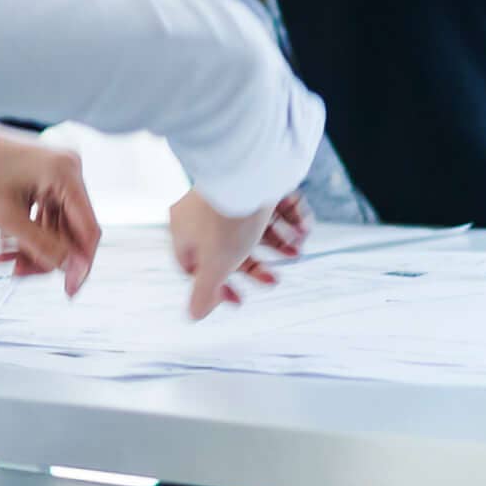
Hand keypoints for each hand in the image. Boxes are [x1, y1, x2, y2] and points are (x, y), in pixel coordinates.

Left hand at [0, 119, 100, 291]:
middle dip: (46, 255)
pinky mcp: (38, 175)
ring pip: (54, 224)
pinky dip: (26, 231)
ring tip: (3, 260)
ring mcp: (52, 170)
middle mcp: (66, 168)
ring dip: (33, 246)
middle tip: (17, 274)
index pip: (88, 230)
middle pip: (70, 229)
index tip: (68, 292)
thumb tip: (71, 270)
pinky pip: (42, 212)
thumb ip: (43, 246)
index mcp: (65, 173)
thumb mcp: (6, 218)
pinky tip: (4, 246)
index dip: (80, 265)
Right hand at [167, 188, 310, 318]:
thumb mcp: (215, 266)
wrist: (250, 169)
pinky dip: (286, 220)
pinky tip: (301, 229)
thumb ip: (204, 292)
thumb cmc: (227, 221)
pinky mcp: (251, 182)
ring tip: (298, 249)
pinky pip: (268, 207)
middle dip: (256, 266)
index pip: (194, 267)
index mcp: (184, 231)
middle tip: (276, 280)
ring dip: (278, 244)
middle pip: (228, 250)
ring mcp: (227, 196)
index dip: (217, 287)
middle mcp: (202, 213)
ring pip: (253, 229)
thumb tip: (193, 316)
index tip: (238, 300)